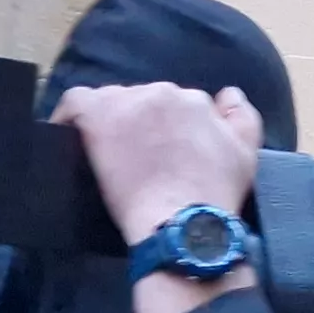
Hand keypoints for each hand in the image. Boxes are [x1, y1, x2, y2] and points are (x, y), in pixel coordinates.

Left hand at [53, 83, 263, 243]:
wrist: (183, 220)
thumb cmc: (215, 195)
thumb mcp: (247, 155)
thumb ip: (242, 118)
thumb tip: (228, 94)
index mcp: (195, 101)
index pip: (174, 105)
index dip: (165, 129)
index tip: (158, 153)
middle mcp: (163, 93)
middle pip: (142, 101)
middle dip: (138, 125)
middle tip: (135, 159)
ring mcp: (128, 103)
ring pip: (112, 102)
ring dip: (110, 122)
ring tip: (106, 153)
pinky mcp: (98, 116)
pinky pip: (76, 102)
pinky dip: (68, 115)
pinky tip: (66, 133)